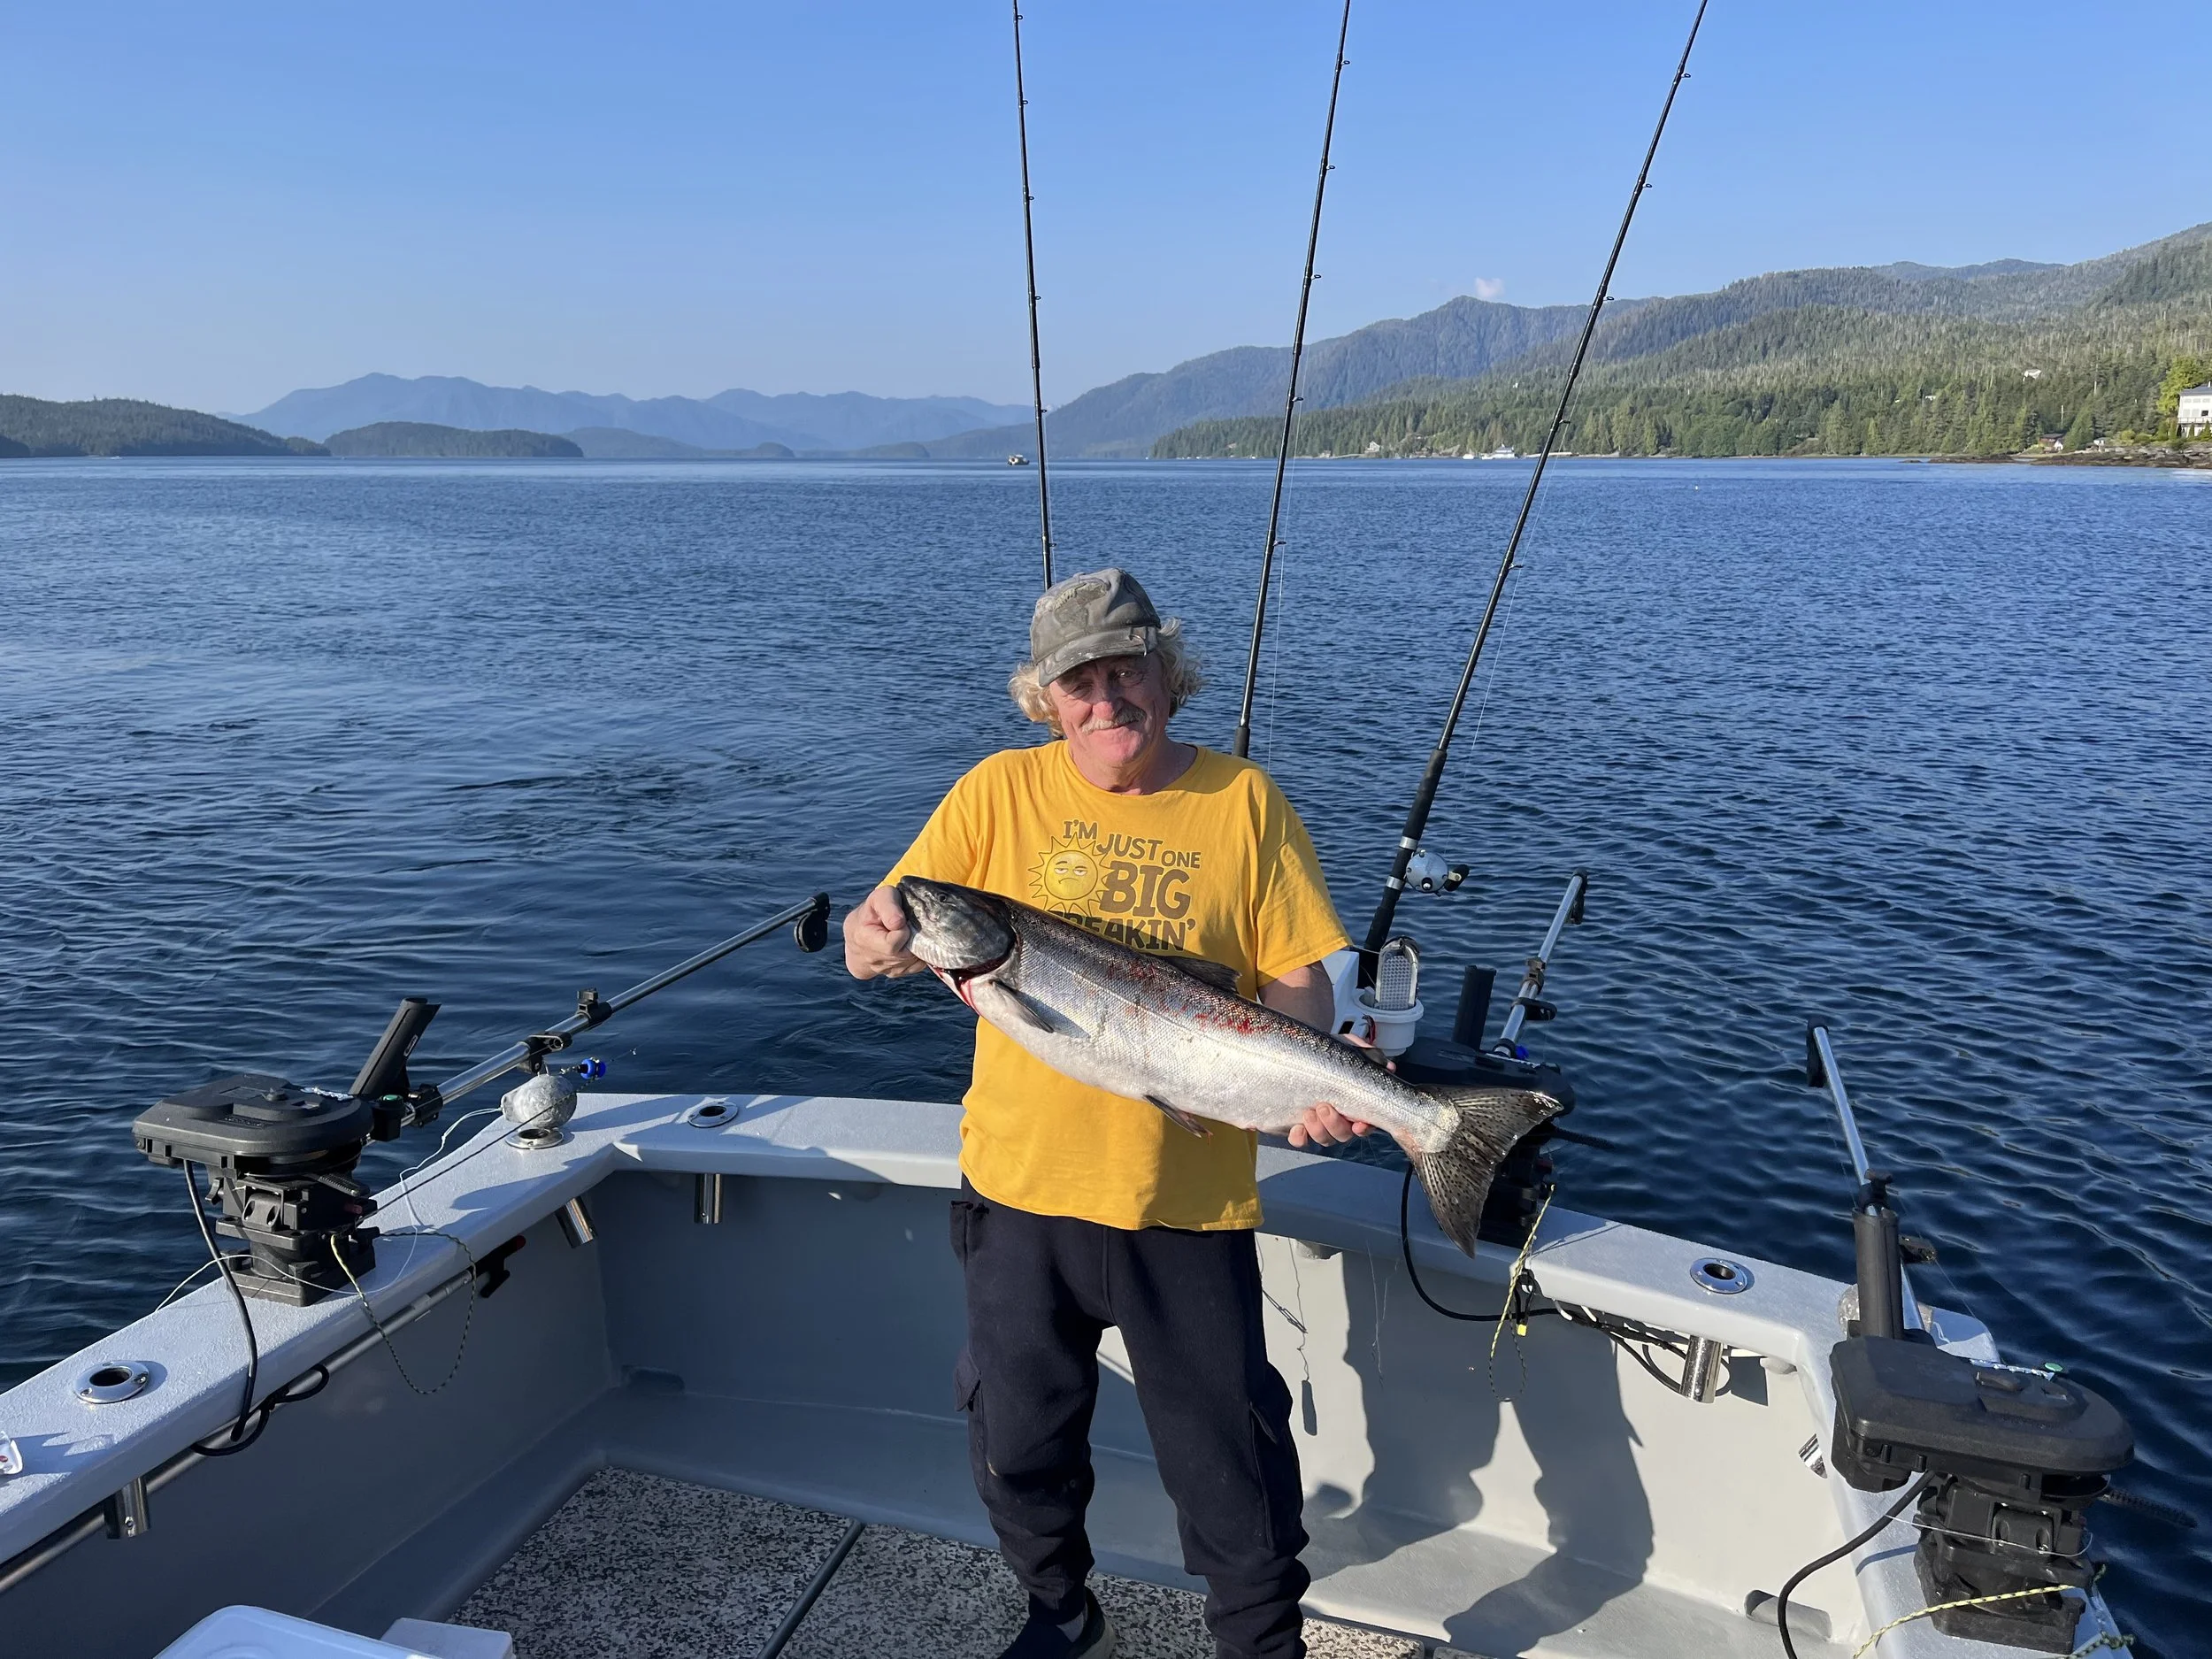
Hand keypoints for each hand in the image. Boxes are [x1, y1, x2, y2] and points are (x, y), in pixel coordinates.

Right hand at [843, 884, 927, 980]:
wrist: (858, 935)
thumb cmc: (872, 912)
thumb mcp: (878, 899)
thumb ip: (888, 906)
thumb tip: (899, 923)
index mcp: (864, 940)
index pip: (892, 944)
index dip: (903, 930)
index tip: (901, 921)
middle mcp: (873, 960)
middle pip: (906, 954)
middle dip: (912, 939)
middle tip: (907, 927)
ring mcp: (884, 970)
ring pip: (913, 961)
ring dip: (916, 947)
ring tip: (906, 934)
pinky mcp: (895, 973)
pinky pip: (917, 966)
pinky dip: (917, 954)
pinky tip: (909, 943)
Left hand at [1285, 1023, 1417, 1158]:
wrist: (1299, 1049)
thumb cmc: (1329, 1053)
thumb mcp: (1349, 1048)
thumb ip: (1368, 1055)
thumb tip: (1389, 1067)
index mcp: (1355, 1104)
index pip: (1365, 1124)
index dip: (1364, 1128)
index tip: (1358, 1124)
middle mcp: (1339, 1118)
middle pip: (1343, 1134)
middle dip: (1334, 1125)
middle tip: (1324, 1106)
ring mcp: (1319, 1123)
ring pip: (1324, 1138)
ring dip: (1318, 1130)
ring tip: (1309, 1112)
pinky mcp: (1298, 1124)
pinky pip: (1300, 1140)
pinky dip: (1299, 1138)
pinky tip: (1297, 1128)